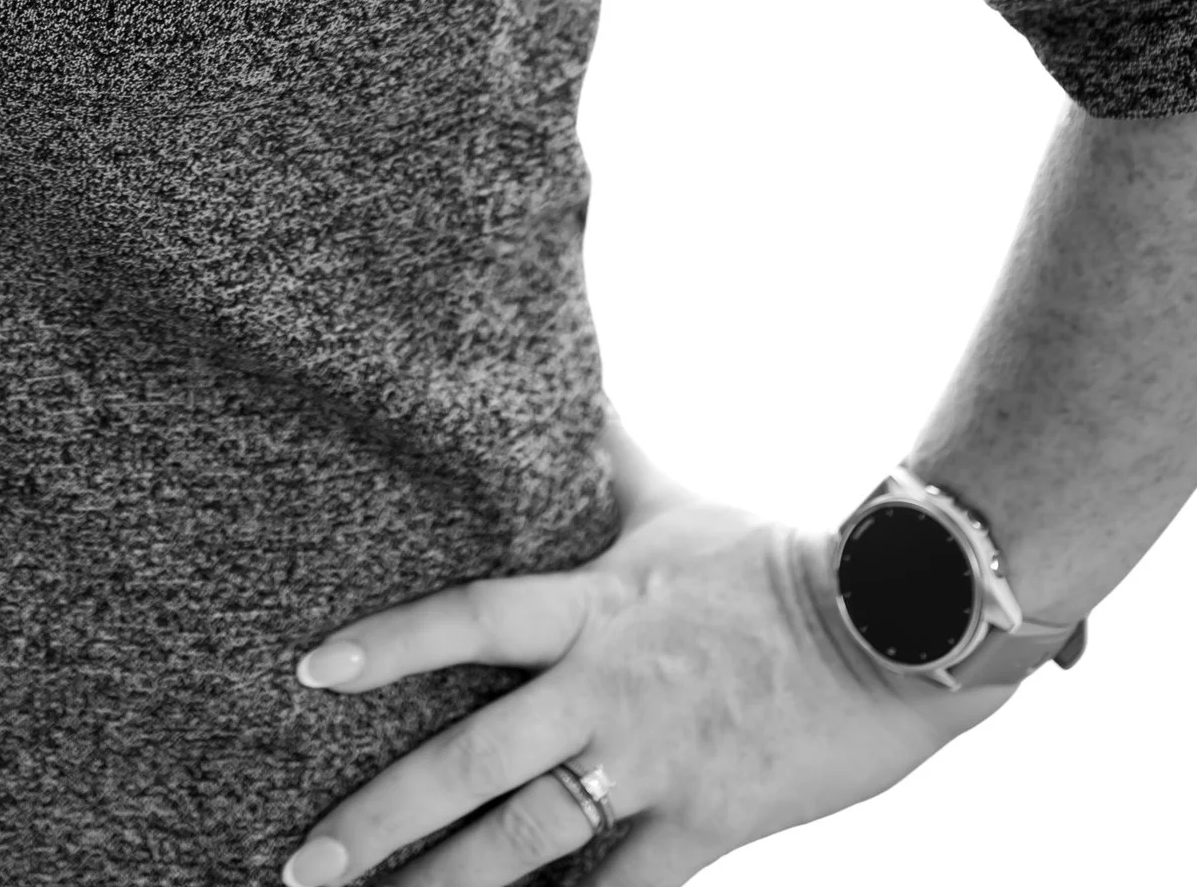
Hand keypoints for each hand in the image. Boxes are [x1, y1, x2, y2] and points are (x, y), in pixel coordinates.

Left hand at [281, 486, 1017, 884]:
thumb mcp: (672, 500)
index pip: (469, 617)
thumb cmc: (774, 558)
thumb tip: (568, 360)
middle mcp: (607, 689)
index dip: (389, 642)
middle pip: (472, 760)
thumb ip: (606, 448)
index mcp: (592, 606)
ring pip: (528, 844)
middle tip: (304, 863)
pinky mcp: (707, 826)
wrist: (891, 626)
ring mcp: (653, 764)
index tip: (311, 669)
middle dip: (382, 815)